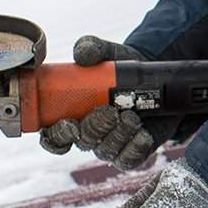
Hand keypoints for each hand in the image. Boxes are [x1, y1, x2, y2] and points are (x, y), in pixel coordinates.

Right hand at [38, 36, 159, 169]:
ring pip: (105, 151)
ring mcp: (109, 145)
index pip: (53, 136)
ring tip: (131, 116)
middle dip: (94, 129)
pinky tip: (142, 133)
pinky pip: (128, 159)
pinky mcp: (132, 152)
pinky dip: (134, 148)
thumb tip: (82, 54)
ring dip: (117, 135)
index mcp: (71, 115)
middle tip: (109, 111)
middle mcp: (88, 134)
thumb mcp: (107, 53)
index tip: (69, 124)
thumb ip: (91, 48)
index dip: (56, 136)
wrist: (154, 77)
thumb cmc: (119, 69)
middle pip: (82, 142)